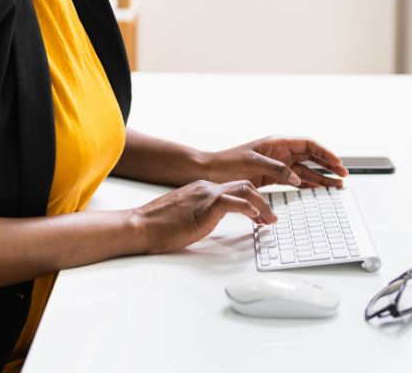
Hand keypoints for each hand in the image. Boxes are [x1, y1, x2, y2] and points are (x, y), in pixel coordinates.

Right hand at [132, 179, 273, 253]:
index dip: (251, 201)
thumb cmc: (158, 225)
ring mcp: (207, 195)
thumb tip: (209, 222)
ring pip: (245, 190)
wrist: (141, 226)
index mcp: (201, 189)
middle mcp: (206, 188)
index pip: (234, 188)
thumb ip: (199, 213)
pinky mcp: (206, 206)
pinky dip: (249, 208)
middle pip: (244, 185)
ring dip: (262, 205)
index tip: (260, 215)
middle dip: (262, 201)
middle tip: (271, 217)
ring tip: (270, 220)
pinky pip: (235, 202)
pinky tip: (256, 218)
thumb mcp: (184, 215)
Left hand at [204, 136, 349, 189]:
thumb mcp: (253, 164)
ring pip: (304, 170)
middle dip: (328, 165)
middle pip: (311, 157)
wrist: (209, 173)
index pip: (308, 145)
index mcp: (277, 143)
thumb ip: (277, 170)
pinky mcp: (270, 177)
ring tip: (336, 186)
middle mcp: (279, 152)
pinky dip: (306, 185)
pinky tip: (316, 190)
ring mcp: (276, 165)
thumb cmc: (227, 164)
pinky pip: (294, 180)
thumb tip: (295, 177)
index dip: (325, 153)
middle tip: (343, 175)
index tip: (338, 163)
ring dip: (320, 177)